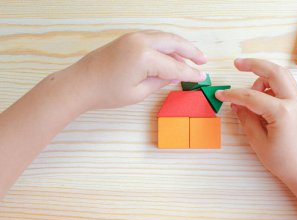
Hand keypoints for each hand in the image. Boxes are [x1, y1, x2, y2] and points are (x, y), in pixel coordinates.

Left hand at [55, 30, 206, 109]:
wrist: (80, 84)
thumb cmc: (106, 92)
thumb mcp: (138, 92)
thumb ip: (160, 81)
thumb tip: (174, 75)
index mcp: (144, 56)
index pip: (175, 66)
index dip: (190, 73)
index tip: (201, 77)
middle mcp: (141, 41)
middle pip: (174, 43)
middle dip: (191, 51)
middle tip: (203, 60)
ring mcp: (133, 37)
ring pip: (165, 37)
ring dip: (179, 47)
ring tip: (191, 57)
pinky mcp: (128, 38)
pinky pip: (154, 38)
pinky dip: (166, 46)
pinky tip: (171, 56)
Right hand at [216, 58, 296, 179]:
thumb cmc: (281, 160)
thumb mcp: (257, 141)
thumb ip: (246, 118)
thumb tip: (236, 104)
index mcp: (282, 112)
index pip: (252, 96)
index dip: (233, 94)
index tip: (220, 94)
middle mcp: (293, 102)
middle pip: (274, 72)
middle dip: (254, 64)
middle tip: (237, 63)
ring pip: (281, 76)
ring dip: (263, 77)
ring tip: (249, 94)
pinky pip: (283, 86)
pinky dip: (270, 85)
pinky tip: (259, 99)